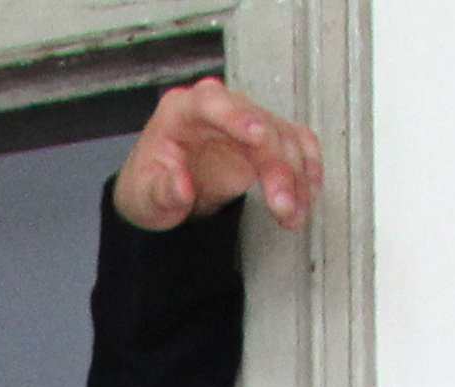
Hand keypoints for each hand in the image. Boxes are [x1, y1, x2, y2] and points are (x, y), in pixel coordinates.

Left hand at [113, 76, 324, 231]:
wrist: (162, 192)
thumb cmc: (151, 186)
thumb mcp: (145, 196)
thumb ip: (162, 191)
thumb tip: (181, 186)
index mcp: (182, 110)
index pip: (212, 102)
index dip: (238, 117)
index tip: (259, 137)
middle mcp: (218, 109)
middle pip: (259, 124)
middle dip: (278, 166)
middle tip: (282, 206)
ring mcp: (244, 122)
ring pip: (283, 138)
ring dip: (296, 176)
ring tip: (293, 215)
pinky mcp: (263, 141)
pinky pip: (294, 144)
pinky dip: (307, 167)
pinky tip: (309, 193)